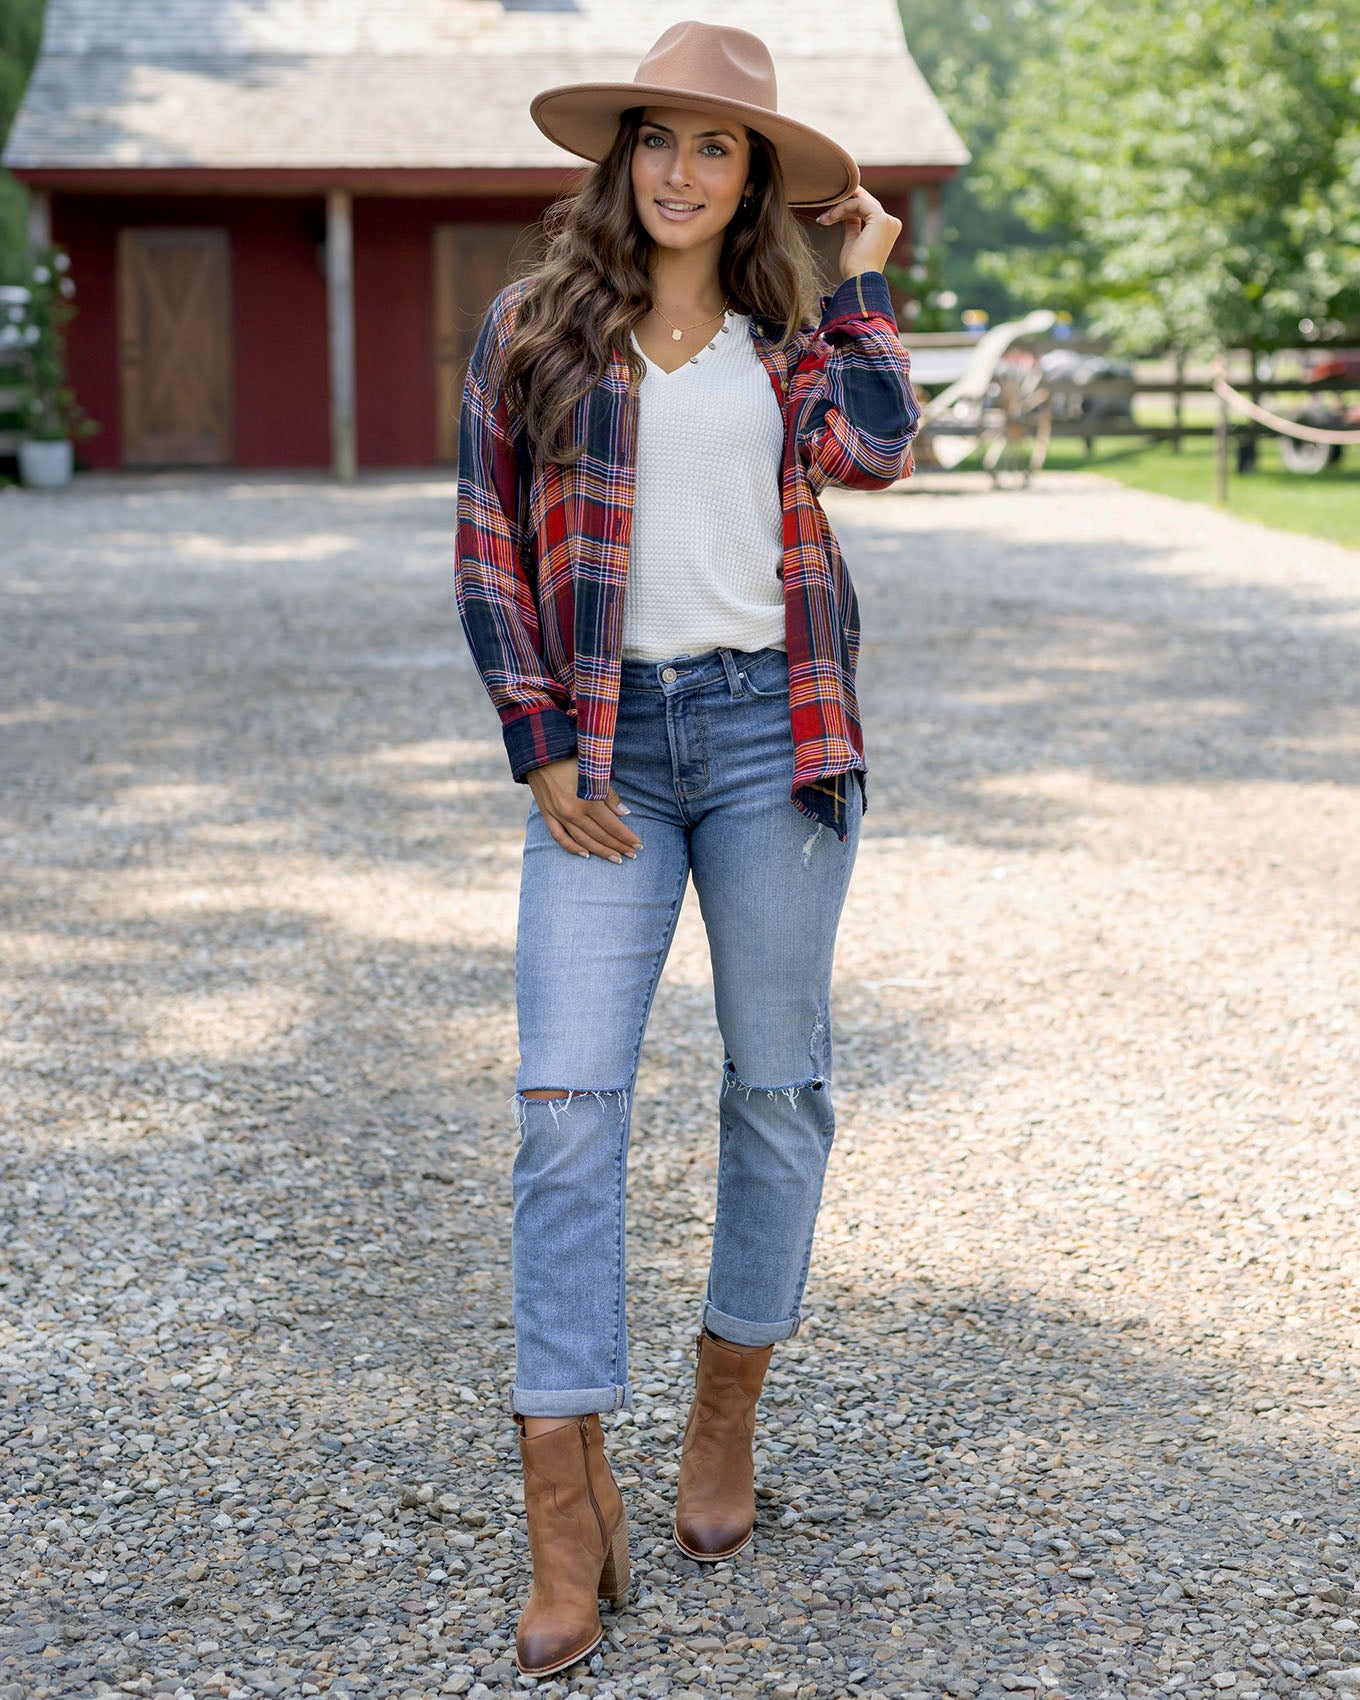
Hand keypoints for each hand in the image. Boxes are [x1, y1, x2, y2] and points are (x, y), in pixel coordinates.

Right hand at [526, 756, 641, 862]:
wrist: (540, 752)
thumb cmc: (571, 758)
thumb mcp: (595, 771)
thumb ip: (609, 794)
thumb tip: (624, 814)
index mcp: (587, 800)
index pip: (612, 825)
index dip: (626, 837)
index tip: (638, 845)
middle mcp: (573, 812)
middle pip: (600, 836)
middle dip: (618, 846)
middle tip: (632, 855)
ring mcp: (559, 815)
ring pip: (583, 841)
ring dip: (601, 851)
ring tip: (615, 858)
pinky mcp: (547, 814)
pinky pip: (560, 836)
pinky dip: (573, 847)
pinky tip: (585, 854)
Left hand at [816, 190, 902, 280]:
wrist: (859, 280)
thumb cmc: (854, 267)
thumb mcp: (853, 241)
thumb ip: (852, 225)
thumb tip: (844, 212)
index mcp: (887, 229)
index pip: (868, 210)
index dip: (848, 208)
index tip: (830, 215)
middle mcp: (891, 223)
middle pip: (866, 203)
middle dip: (844, 203)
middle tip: (826, 211)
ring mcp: (888, 220)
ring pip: (860, 202)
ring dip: (840, 207)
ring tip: (825, 218)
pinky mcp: (880, 219)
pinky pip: (858, 204)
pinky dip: (842, 208)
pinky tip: (830, 218)